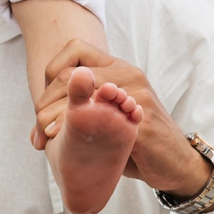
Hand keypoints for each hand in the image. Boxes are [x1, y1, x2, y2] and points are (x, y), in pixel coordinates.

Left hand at [30, 40, 213, 198]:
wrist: (175, 163)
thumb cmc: (137, 141)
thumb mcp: (109, 116)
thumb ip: (83, 108)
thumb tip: (40, 120)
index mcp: (119, 68)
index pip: (74, 49)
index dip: (50, 75)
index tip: (42, 106)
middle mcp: (128, 74)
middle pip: (71, 75)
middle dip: (45, 103)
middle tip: (38, 130)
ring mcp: (137, 96)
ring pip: (81, 94)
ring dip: (55, 116)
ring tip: (46, 135)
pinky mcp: (142, 121)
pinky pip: (99, 119)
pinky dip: (73, 130)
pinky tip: (64, 143)